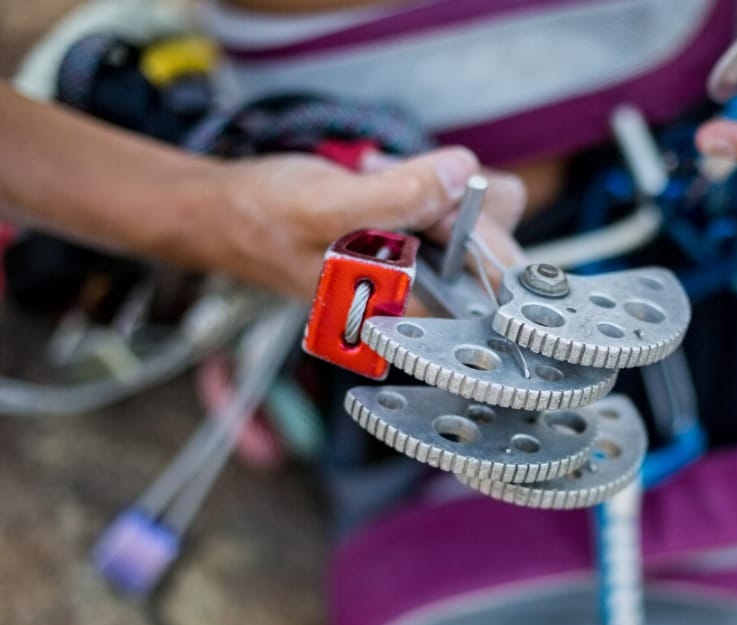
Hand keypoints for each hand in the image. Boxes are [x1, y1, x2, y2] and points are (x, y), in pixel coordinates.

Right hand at [212, 146, 526, 298]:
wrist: (220, 214)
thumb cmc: (264, 218)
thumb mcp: (327, 205)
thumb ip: (398, 197)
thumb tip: (461, 175)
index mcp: (406, 311)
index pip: (491, 288)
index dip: (488, 237)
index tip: (455, 197)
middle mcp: (419, 299)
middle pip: (490, 250)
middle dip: (454, 200)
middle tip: (401, 178)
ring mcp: (416, 271)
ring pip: (472, 222)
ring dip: (436, 185)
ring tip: (381, 176)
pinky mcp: (408, 246)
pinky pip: (444, 209)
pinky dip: (421, 184)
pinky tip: (381, 177)